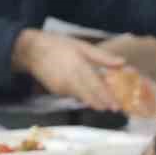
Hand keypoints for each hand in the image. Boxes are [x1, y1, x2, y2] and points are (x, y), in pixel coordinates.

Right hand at [10, 28, 127, 110]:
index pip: (96, 86)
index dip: (106, 98)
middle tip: (114, 109)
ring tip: (104, 104)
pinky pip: (74, 95)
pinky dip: (83, 96)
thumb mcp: (82, 46)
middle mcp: (70, 80)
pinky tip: (90, 96)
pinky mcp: (57, 92)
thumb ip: (102, 57)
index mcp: (79, 67)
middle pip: (89, 97)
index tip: (116, 106)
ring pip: (82, 98)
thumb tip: (123, 63)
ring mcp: (62, 88)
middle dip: (102, 104)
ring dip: (93, 101)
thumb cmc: (59, 45)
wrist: (32, 51)